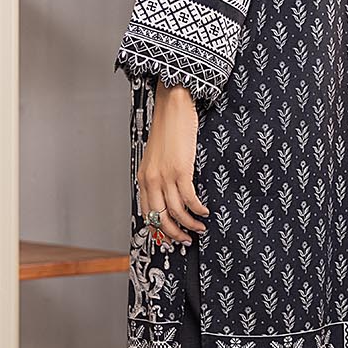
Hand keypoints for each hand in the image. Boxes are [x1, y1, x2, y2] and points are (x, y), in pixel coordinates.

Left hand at [136, 82, 209, 247]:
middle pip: (160, 218)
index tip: (170, 238)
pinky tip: (205, 212)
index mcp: (143, 178)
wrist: (172, 107)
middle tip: (187, 241)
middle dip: (174, 233)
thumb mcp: (156, 157)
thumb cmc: (167, 130)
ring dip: (189, 224)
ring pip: (176, 211)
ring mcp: (165, 176)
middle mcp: (151, 180)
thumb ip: (159, 176)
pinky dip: (198, 209)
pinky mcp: (181, 170)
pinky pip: (189, 199)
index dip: (159, 229)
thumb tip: (170, 195)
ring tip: (200, 228)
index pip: (147, 213)